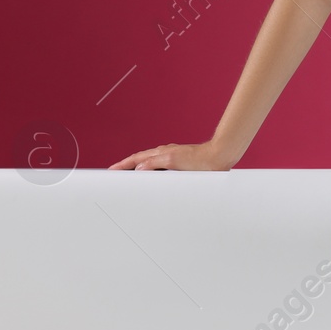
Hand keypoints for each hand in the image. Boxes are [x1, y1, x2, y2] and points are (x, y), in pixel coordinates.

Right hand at [109, 141, 235, 170]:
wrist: (219, 158)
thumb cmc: (200, 160)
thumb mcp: (173, 161)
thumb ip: (154, 163)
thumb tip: (139, 168)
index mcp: (161, 153)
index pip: (136, 159)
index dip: (123, 165)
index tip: (111, 170)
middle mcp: (165, 154)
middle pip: (141, 160)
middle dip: (127, 166)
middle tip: (116, 173)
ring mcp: (172, 158)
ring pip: (151, 163)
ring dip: (139, 168)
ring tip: (130, 175)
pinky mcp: (181, 164)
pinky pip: (161, 167)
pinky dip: (152, 171)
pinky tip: (155, 176)